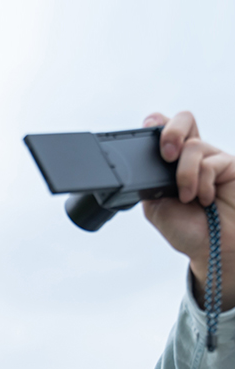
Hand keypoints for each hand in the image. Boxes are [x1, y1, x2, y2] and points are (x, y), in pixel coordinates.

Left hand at [141, 112, 234, 308]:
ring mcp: (212, 158)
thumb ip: (148, 184)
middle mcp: (192, 157)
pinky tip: (205, 199)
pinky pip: (210, 162)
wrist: (214, 248)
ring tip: (188, 198)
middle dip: (171, 132)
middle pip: (183, 120)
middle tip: (166, 155)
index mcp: (170, 165)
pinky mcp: (230, 164)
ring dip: (184, 176)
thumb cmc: (188, 230)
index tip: (147, 132)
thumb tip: (143, 166)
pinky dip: (202, 183)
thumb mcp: (155, 208)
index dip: (156, 124)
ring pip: (193, 146)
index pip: (163, 131)